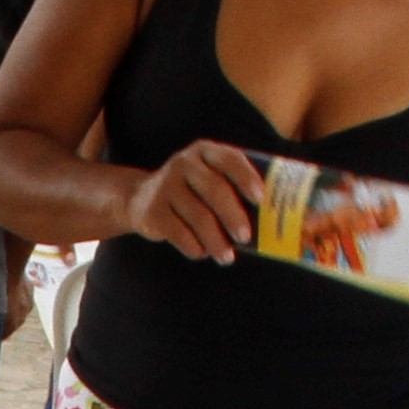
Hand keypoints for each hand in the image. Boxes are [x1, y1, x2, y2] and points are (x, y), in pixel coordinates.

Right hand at [124, 138, 269, 262]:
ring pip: (198, 216)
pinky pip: (178, 233)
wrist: (140, 198)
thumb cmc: (192, 192)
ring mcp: (165, 186)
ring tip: (227, 257)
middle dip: (233, 216)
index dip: (247, 178)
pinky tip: (203, 253)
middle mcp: (184, 163)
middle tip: (245, 237)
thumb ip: (233, 188)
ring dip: (216, 241)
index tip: (261, 199)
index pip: (230, 160)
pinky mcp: (152, 210)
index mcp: (205, 151)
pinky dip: (194, 247)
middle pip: (215, 190)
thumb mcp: (209, 178)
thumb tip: (268, 218)